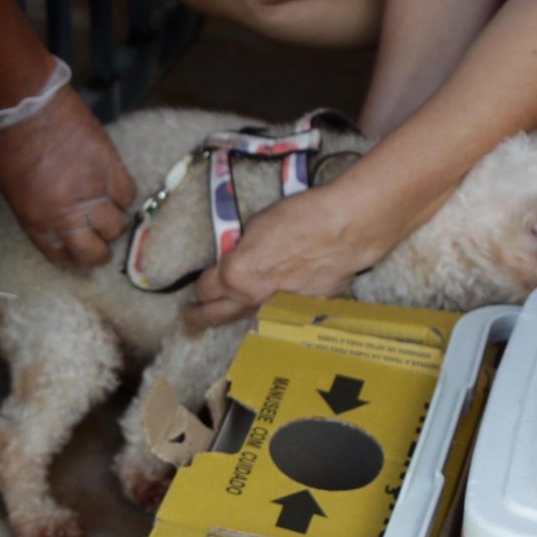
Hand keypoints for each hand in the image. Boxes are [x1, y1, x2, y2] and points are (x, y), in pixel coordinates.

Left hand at [0, 86, 136, 266]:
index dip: (72, 260)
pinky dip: (122, 196)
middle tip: (99, 241)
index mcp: (38, 222)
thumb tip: (57, 228)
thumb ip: (37, 215)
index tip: (78, 257)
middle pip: (96, 252)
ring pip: (117, 226)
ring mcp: (92, 191)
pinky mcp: (111, 167)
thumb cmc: (9, 146)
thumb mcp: (13, 192)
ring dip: (112, 224)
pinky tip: (113, 189)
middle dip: (98, 252)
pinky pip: (127, 195)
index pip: (62, 257)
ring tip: (106, 211)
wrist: (27, 108)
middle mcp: (68, 214)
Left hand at [184, 184, 386, 328]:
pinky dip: (271, 309)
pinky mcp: (305, 311)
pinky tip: (270, 304)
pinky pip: (279, 313)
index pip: (205, 288)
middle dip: (199, 317)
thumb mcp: (255, 225)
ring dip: (234, 315)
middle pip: (216, 315)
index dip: (202, 284)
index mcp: (235, 274)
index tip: (201, 284)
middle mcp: (253, 297)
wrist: (346, 229)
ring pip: (247, 318)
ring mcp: (279, 308)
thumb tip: (238, 254)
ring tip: (224, 317)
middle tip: (190, 318)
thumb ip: (240, 248)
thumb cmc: (301, 217)